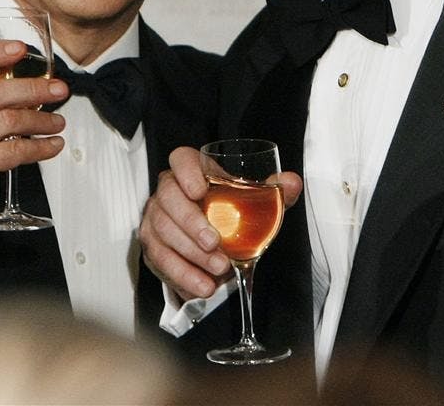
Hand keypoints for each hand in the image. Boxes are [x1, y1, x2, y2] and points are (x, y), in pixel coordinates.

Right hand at [139, 146, 302, 301]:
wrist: (214, 240)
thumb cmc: (229, 211)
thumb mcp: (253, 201)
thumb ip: (273, 191)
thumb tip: (291, 183)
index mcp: (193, 171)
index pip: (181, 159)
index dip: (186, 172)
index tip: (200, 190)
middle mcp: (169, 190)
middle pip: (169, 198)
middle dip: (191, 223)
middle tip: (214, 243)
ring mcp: (156, 217)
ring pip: (163, 231)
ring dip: (190, 254)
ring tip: (218, 269)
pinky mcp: (152, 244)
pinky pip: (159, 259)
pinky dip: (182, 274)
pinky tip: (202, 285)